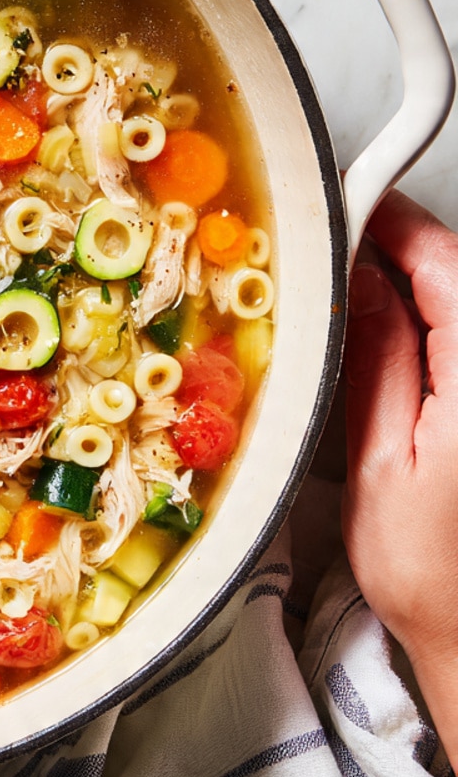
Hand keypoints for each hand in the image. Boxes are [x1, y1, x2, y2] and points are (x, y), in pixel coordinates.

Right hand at [344, 189, 457, 760]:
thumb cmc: (431, 574)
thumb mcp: (380, 461)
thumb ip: (377, 358)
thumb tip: (356, 282)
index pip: (447, 262)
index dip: (389, 221)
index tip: (342, 202)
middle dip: (396, 251)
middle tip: (330, 253)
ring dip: (415, 287)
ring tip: (352, 298)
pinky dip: (434, 322)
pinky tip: (396, 337)